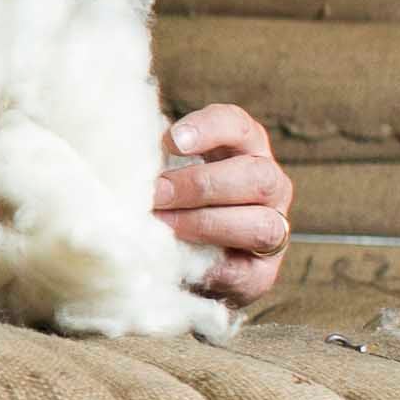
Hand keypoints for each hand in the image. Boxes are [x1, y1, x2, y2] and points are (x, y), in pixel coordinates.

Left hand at [158, 103, 290, 304]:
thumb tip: (125, 155)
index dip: (208, 129)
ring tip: (164, 226)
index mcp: (246, 148)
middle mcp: (270, 185)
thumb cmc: (172, 200)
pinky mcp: (262, 273)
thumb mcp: (167, 170)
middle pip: (256, 177)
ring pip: (260, 224)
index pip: (238, 126)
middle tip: (157, 194)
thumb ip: (156, 160)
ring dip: (206, 224)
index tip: (171, 141)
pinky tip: (182, 260)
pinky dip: (213, 267)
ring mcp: (274, 228)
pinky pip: (247, 272)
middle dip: (201, 185)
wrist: (183, 260)